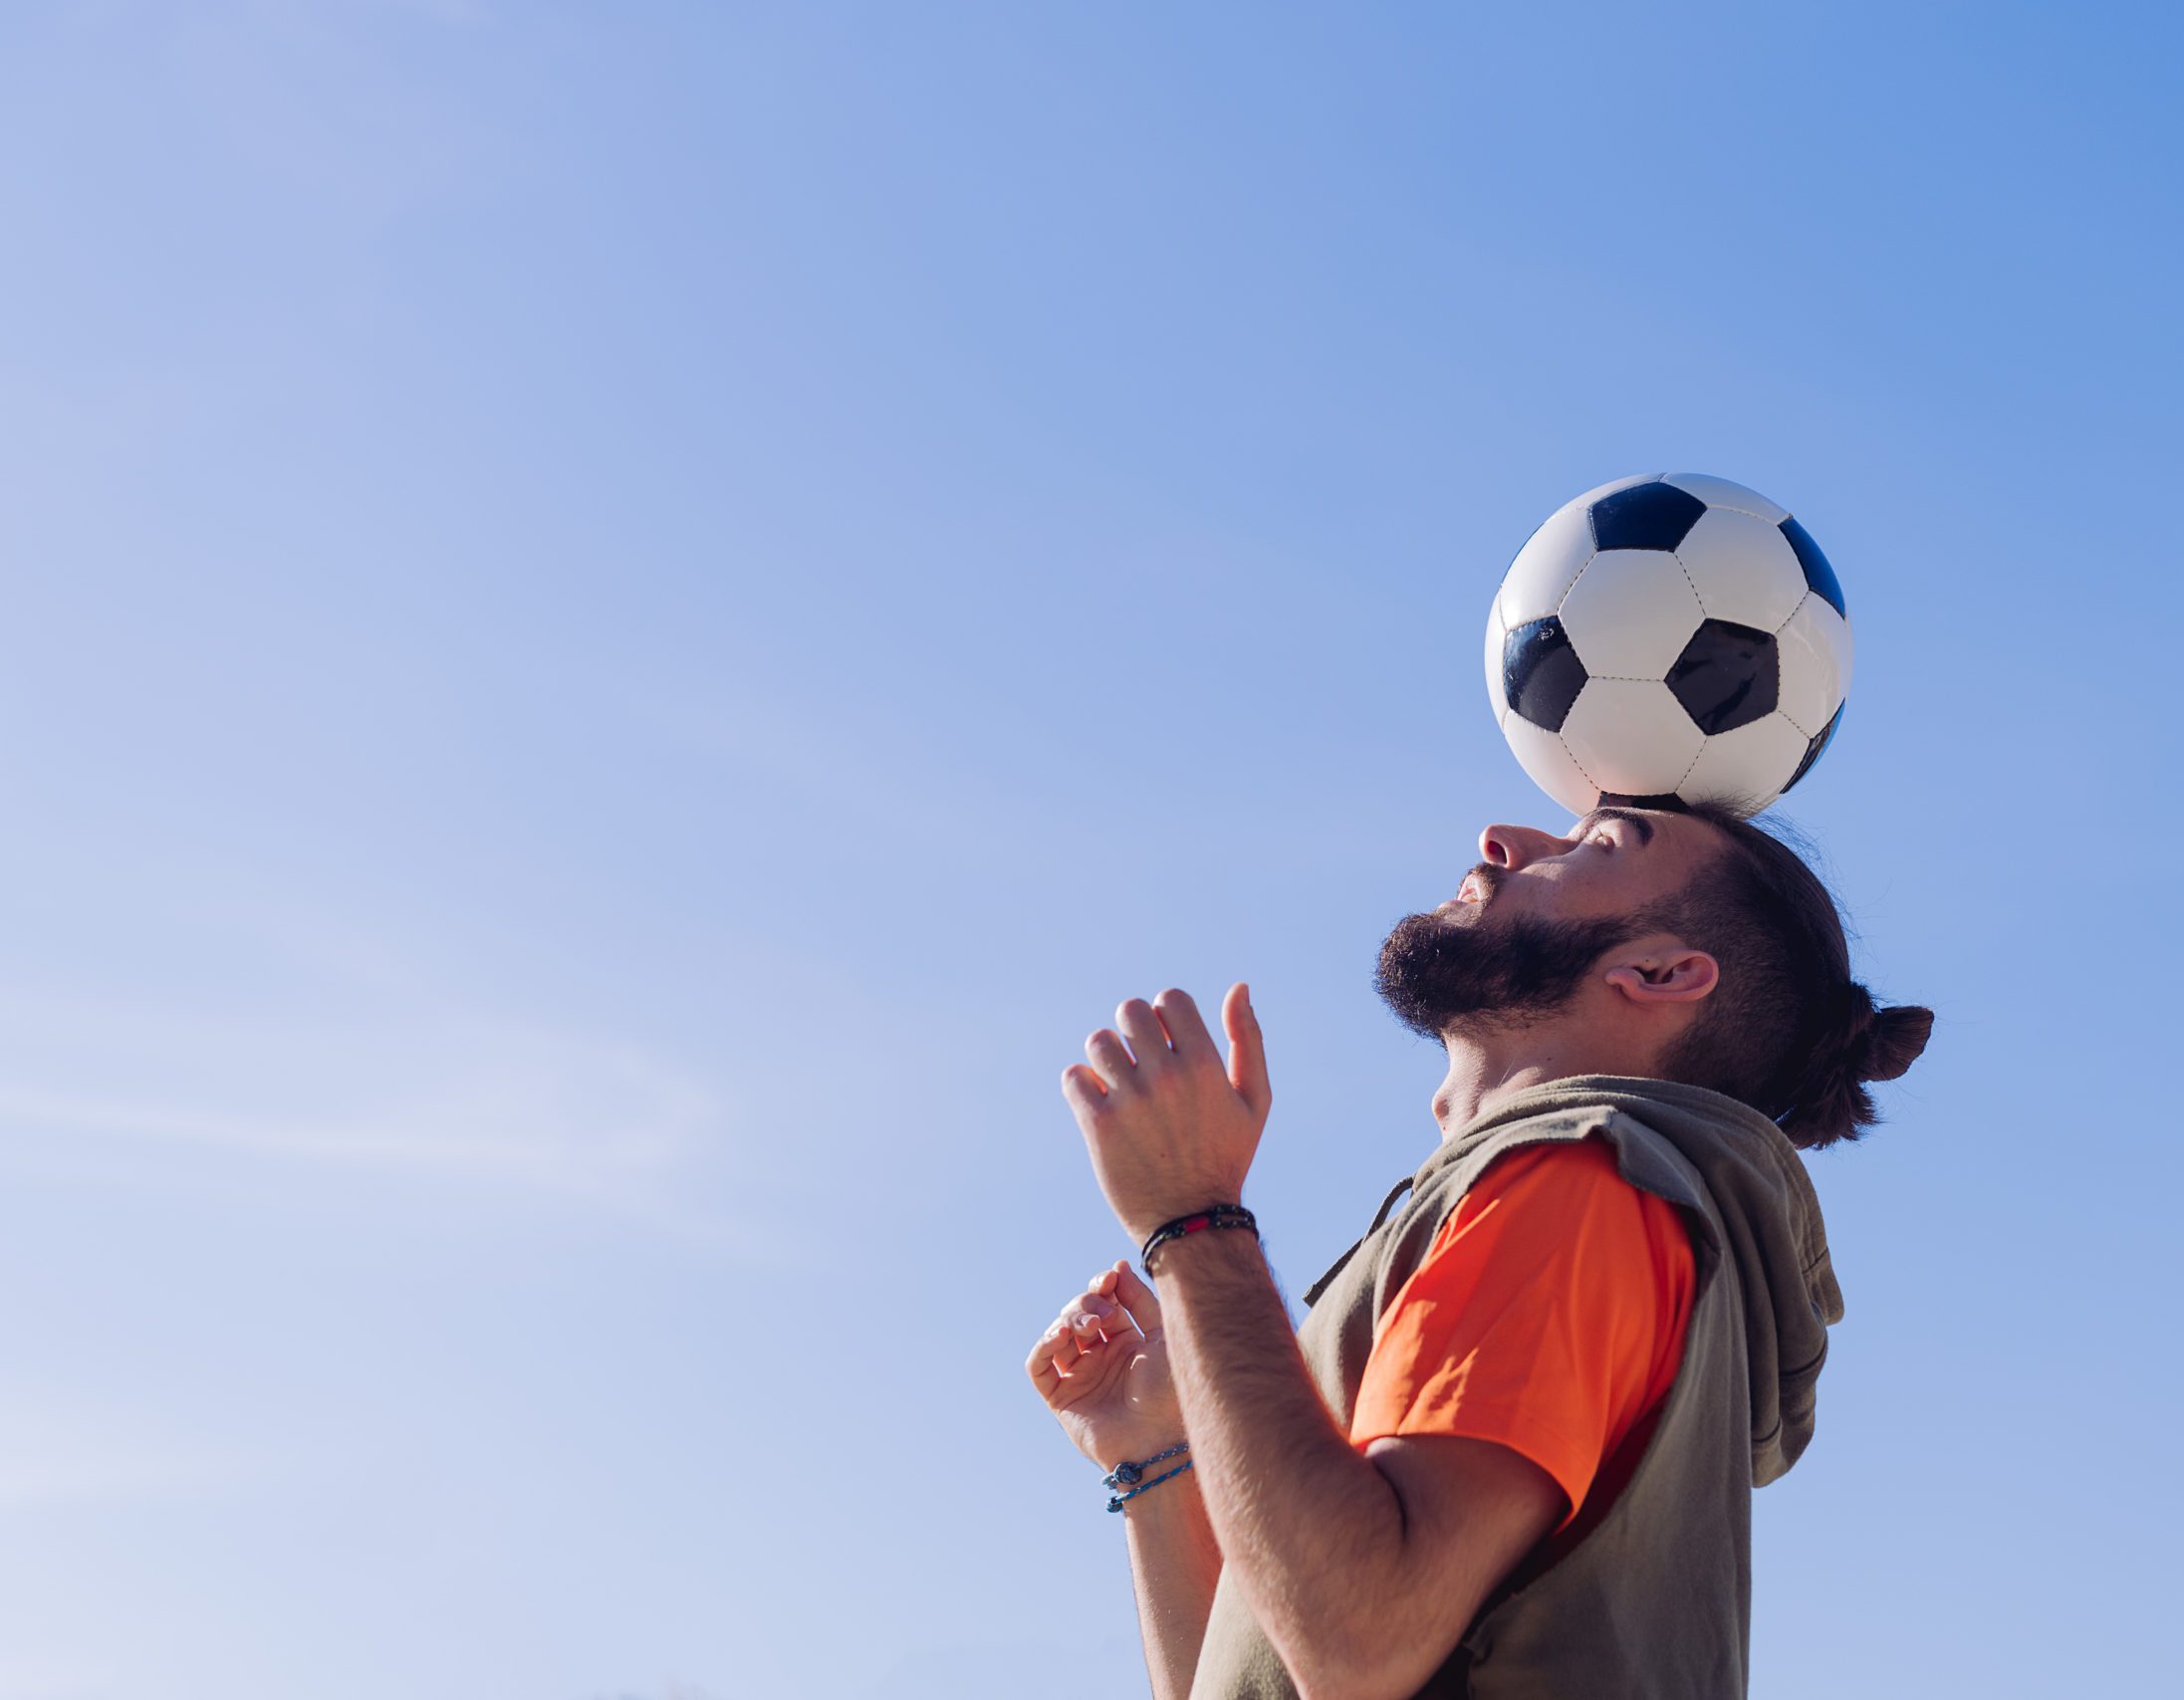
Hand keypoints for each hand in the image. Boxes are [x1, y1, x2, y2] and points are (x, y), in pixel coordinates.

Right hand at [1025, 1261, 1179, 1472]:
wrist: (1159, 1440)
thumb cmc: (1170, 1392)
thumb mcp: (1162, 1336)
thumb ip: (1140, 1300)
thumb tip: (1117, 1267)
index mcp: (1128, 1341)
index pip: (1104, 1302)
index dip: (1102, 1287)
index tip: (1109, 1279)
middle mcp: (1101, 1357)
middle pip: (1079, 1313)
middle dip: (1086, 1303)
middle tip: (1103, 1314)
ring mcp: (1080, 1377)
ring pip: (1058, 1334)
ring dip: (1068, 1320)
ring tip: (1088, 1326)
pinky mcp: (1061, 1398)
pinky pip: (1039, 1366)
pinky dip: (1044, 1346)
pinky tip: (1060, 1337)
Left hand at [1060, 983, 1271, 1244]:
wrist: (1191, 1221)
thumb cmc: (1226, 1156)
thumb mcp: (1253, 1100)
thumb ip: (1248, 1040)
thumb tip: (1239, 987)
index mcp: (1204, 1064)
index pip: (1170, 1000)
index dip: (1167, 1016)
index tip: (1168, 1043)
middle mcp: (1166, 1077)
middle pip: (1130, 1011)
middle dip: (1134, 1031)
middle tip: (1140, 1060)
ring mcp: (1130, 1101)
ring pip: (1098, 1041)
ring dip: (1106, 1056)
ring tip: (1120, 1083)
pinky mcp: (1099, 1125)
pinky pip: (1074, 1077)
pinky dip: (1082, 1085)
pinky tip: (1101, 1102)